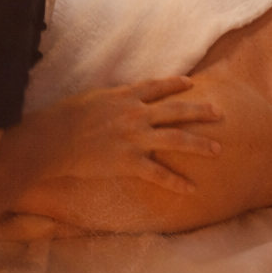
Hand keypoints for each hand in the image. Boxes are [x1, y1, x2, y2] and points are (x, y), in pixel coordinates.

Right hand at [23, 76, 222, 194]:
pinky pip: (159, 174)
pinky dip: (176, 183)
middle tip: (221, 113)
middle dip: (201, 112)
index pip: (157, 86)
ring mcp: (135, 139)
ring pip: (177, 139)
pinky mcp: (129, 162)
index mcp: (125, 96)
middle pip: (177, 111)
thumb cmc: (62, 118)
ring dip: (200, 145)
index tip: (192, 83)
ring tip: (218, 149)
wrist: (50, 141)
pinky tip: (191, 189)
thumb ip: (110, 98)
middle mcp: (136, 115)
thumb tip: (117, 98)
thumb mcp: (90, 97)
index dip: (176, 83)